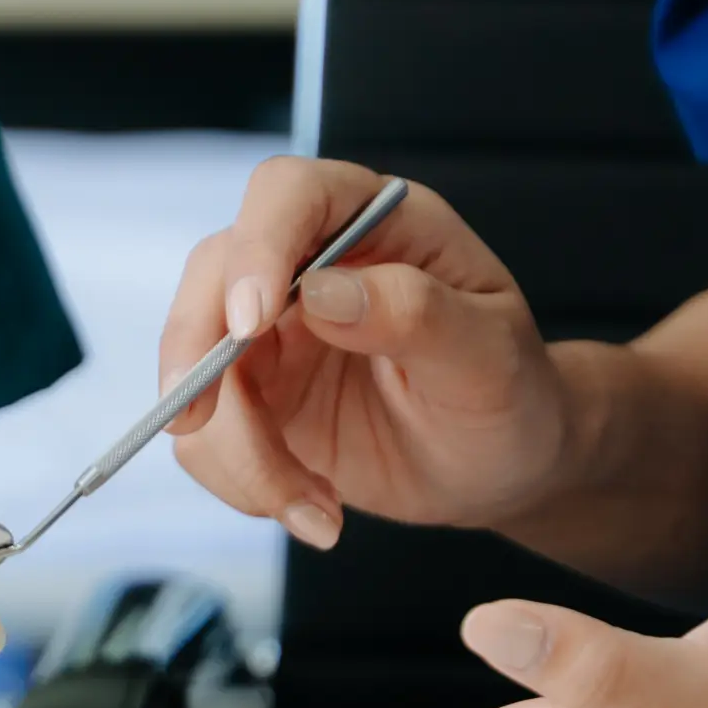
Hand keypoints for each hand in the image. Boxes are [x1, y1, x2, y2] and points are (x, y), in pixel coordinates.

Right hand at [163, 158, 583, 550]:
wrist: (502, 467)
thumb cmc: (510, 394)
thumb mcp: (487, 357)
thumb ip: (415, 313)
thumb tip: (322, 292)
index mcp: (376, 223)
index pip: (290, 195)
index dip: (257, 247)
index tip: (250, 322)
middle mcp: (312, 264)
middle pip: (213, 275)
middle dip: (197, 355)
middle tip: (201, 425)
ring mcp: (275, 331)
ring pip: (196, 367)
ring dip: (236, 452)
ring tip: (317, 509)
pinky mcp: (256, 398)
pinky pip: (208, 435)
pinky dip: (242, 483)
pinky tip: (312, 512)